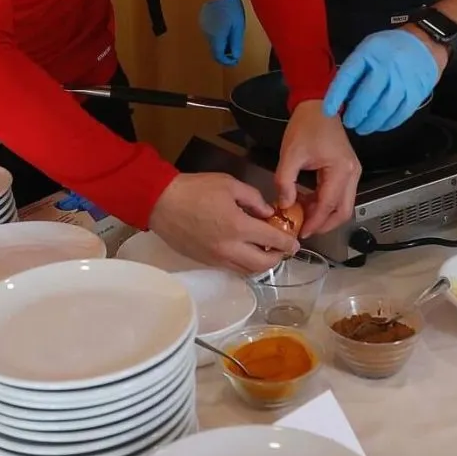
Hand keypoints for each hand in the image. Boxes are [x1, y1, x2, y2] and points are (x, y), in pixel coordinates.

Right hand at [148, 172, 297, 273]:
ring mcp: (216, 258)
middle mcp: (230, 248)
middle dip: (276, 259)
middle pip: (261, 265)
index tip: (295, 243)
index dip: (287, 243)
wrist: (161, 202)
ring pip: (246, 271)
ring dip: (260, 264)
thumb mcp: (229, 184)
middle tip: (281, 250)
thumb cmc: (196, 189)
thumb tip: (268, 213)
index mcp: (238, 226)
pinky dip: (243, 264)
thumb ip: (253, 199)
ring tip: (264, 251)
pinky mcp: (205, 262)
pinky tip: (244, 251)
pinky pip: (231, 268)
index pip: (272, 241)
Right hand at [198, 0, 245, 65]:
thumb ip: (235, 43)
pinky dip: (218, 35)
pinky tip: (225, 27)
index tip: (235, 60)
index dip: (227, 61)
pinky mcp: (203, 20)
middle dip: (225, 52)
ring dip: (221, 43)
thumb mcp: (238, 27)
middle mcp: (207, 34)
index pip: (219, 56)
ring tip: (232, 36)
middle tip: (236, 49)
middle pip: (215, 50)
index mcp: (216, 37)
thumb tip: (235, 57)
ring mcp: (203, 27)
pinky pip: (210, 33)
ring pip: (212, 41)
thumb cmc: (232, 7)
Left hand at [275, 100, 360, 237]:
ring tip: (302, 215)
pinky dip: (325, 202)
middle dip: (324, 224)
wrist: (318, 104)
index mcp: (341, 170)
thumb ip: (285, 181)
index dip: (314, 222)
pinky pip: (339, 194)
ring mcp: (353, 172)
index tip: (300, 232)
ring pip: (343, 205)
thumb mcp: (290, 153)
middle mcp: (353, 174)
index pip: (328, 205)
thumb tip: (284, 205)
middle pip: (344, 211)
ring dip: (324, 214)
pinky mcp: (348, 169)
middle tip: (304, 229)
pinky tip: (307, 201)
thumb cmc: (306, 126)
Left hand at [323, 29, 440, 134]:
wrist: (425, 42)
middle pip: (366, 97)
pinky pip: (400, 113)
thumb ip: (356, 69)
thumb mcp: (368, 48)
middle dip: (355, 114)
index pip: (347, 76)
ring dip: (370, 123)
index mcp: (369, 53)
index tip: (328, 111)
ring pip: (383, 109)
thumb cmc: (391, 47)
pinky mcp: (416, 92)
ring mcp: (403, 80)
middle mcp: (386, 66)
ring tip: (362, 128)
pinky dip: (388, 123)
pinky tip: (381, 125)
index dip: (336, 96)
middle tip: (349, 122)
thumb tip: (343, 97)